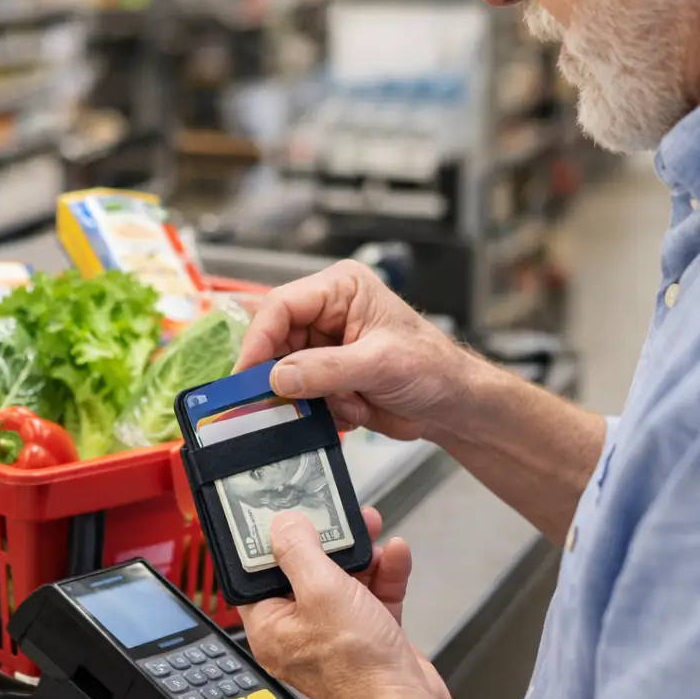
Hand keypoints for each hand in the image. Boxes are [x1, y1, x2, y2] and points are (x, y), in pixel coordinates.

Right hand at [234, 259, 471, 440]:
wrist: (453, 404)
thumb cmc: (432, 367)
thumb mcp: (380, 364)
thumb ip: (327, 369)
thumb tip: (278, 377)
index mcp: (341, 288)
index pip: (282, 305)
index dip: (259, 339)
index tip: (246, 374)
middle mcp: (328, 312)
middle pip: (276, 341)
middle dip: (286, 377)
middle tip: (287, 404)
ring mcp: (326, 346)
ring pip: (286, 374)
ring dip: (313, 398)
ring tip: (350, 403)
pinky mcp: (327, 376)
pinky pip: (301, 396)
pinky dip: (324, 410)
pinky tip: (357, 410)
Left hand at [239, 507, 453, 698]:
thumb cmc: (357, 667)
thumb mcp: (320, 591)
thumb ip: (299, 551)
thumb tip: (282, 524)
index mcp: (272, 626)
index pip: (259, 575)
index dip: (271, 541)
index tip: (283, 511)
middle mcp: (301, 629)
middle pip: (307, 570)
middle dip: (328, 539)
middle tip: (337, 513)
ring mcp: (338, 632)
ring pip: (345, 578)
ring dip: (362, 552)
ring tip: (372, 526)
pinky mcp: (370, 634)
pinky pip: (374, 593)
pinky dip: (386, 572)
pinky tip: (396, 554)